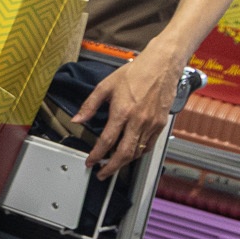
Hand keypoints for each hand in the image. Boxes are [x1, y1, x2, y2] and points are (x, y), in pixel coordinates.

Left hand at [76, 45, 180, 177]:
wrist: (162, 65)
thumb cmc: (136, 72)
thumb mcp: (106, 86)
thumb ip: (90, 105)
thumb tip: (77, 119)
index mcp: (122, 112)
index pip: (106, 141)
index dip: (96, 155)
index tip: (90, 162)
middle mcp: (138, 121)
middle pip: (124, 153)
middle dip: (111, 167)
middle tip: (102, 173)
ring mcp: (151, 124)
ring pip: (137, 152)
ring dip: (124, 162)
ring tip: (114, 165)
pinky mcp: (161, 124)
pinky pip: (149, 145)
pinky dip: (139, 153)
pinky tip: (131, 153)